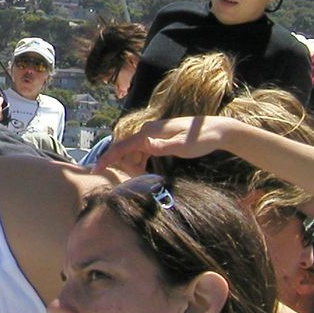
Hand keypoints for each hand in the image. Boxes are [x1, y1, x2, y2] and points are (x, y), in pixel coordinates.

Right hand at [92, 115, 223, 173]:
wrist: (217, 130)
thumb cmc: (201, 139)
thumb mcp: (182, 146)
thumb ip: (162, 147)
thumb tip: (144, 146)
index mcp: (150, 132)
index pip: (123, 145)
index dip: (107, 158)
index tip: (95, 169)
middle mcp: (148, 131)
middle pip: (125, 150)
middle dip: (122, 166)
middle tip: (130, 182)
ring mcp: (152, 134)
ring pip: (133, 152)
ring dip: (132, 166)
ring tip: (139, 180)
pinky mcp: (158, 138)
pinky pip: (141, 151)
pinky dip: (139, 162)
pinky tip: (144, 172)